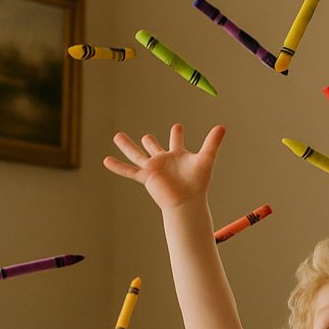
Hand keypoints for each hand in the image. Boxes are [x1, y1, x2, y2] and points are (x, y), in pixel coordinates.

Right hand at [104, 122, 225, 210]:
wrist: (187, 201)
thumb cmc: (198, 183)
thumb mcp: (206, 158)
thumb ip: (213, 142)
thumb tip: (222, 126)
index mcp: (178, 156)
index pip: (176, 141)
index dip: (176, 134)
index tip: (177, 127)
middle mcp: (164, 161)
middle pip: (154, 147)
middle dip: (150, 142)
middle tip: (146, 137)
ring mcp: (154, 169)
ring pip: (136, 154)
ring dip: (127, 145)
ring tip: (117, 136)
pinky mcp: (146, 177)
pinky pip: (129, 170)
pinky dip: (117, 166)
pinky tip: (106, 160)